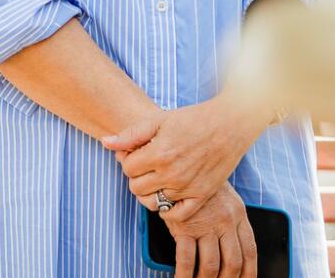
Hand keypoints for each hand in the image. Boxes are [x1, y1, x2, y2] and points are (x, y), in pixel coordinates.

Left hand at [104, 94, 264, 225]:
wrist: (229, 124)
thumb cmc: (193, 119)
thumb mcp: (159, 120)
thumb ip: (130, 134)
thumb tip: (105, 143)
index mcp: (159, 153)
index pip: (127, 168)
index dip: (128, 159)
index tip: (137, 152)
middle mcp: (172, 174)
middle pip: (136, 188)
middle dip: (136, 176)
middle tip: (146, 164)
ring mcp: (187, 188)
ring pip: (152, 203)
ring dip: (149, 193)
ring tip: (156, 178)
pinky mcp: (201, 196)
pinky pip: (176, 216)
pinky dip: (168, 210)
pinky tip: (169, 194)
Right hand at [160, 182, 255, 277]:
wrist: (183, 161)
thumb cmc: (203, 185)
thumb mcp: (226, 199)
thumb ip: (232, 222)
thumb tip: (232, 252)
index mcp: (239, 215)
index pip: (250, 251)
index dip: (249, 273)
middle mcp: (226, 221)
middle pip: (232, 263)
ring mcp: (205, 224)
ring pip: (211, 266)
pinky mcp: (185, 226)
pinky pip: (186, 260)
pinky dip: (184, 275)